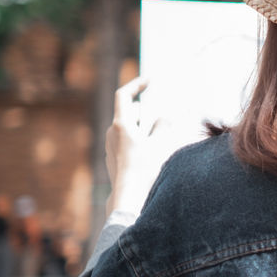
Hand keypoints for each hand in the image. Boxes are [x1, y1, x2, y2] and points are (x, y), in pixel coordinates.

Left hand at [105, 76, 173, 215]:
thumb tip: (165, 117)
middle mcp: (112, 132)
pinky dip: (138, 139)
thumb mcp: (159, 144)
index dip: (136, 85)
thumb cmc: (143, 168)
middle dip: (144, 111)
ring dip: (142, 127)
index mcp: (121, 124)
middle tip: (160, 113)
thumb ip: (162, 127)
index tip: (149, 81)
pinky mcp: (113, 157)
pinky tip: (150, 152)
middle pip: (128, 112)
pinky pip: (126, 141)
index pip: (124, 95)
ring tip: (158, 135)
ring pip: (128, 127)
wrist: (128, 195)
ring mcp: (111, 145)